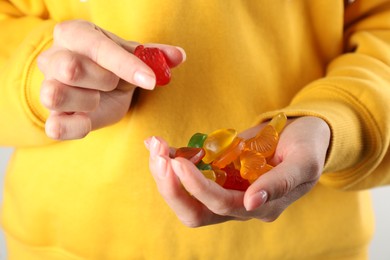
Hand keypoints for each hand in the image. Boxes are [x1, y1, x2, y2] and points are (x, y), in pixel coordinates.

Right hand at [37, 20, 185, 139]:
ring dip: (89, 101)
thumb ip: (155, 55)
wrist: (94, 86)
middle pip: (72, 69)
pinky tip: (89, 118)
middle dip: (104, 81)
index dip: (127, 65)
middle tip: (113, 83)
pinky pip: (55, 126)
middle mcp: (53, 57)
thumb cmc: (111, 65)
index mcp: (75, 34)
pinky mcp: (51, 116)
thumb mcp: (133, 56)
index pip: (98, 48)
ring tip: (98, 98)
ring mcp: (47, 86)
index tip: (150, 81)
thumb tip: (179, 56)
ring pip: (57, 95)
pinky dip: (76, 127)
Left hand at [145, 116, 330, 225]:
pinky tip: (157, 144)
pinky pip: (187, 176)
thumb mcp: (304, 161)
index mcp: (261, 206)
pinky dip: (169, 162)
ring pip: (186, 198)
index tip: (179, 162)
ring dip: (165, 174)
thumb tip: (253, 202)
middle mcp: (238, 204)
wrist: (303, 135)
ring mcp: (225, 190)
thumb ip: (281, 183)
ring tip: (156, 145)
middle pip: (195, 213)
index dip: (198, 187)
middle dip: (171, 188)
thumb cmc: (308, 146)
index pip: (222, 205)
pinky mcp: (217, 175)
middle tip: (159, 156)